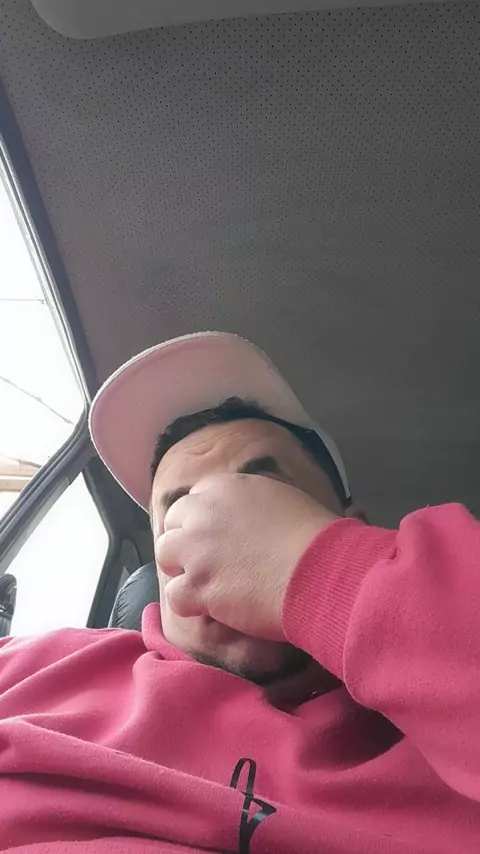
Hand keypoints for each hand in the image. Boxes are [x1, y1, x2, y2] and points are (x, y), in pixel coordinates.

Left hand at [155, 473, 337, 640]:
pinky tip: (210, 607)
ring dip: (182, 569)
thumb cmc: (316, 535)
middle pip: (173, 523)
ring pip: (165, 555)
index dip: (203, 520)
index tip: (216, 536)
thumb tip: (250, 519)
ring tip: (205, 583)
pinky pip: (175, 595)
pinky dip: (190, 603)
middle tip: (206, 560)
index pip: (195, 499)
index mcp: (226, 487)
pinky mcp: (199, 585)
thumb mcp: (283, 499)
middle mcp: (204, 512)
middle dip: (185, 540)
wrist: (320, 569)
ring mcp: (197, 549)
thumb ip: (253, 505)